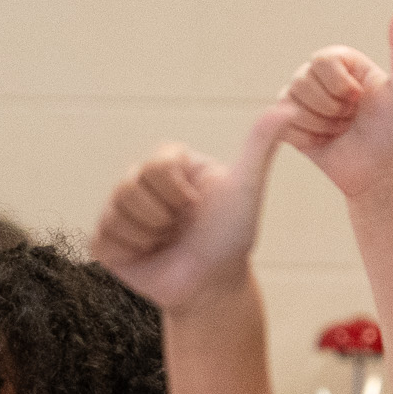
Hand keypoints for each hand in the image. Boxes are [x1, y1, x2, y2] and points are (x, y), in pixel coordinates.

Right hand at [91, 103, 293, 313]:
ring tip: (164, 241)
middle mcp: (141, 181)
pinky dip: (129, 250)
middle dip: (162, 216)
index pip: (156, 165)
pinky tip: (146, 254)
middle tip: (179, 227)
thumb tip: (288, 107)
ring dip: (147, 235)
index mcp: (170, 163)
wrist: (210, 286)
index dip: (177, 193)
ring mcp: (120, 210)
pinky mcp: (106, 239)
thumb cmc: (229, 238)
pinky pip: (104, 237)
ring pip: (116, 213)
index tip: (195, 206)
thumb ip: (260, 145)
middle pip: (130, 186)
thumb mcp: (246, 188)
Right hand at [280, 4, 392, 199]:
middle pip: (302, 80)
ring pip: (292, 104)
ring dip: (321, 124)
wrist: (381, 171)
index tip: (360, 100)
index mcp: (344, 62)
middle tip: (350, 119)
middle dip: (331, 108)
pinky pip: (284, 126)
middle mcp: (319, 77)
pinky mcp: (290, 126)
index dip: (339, 85)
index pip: (322, 60)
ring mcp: (302, 101)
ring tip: (339, 130)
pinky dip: (308, 138)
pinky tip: (324, 142)